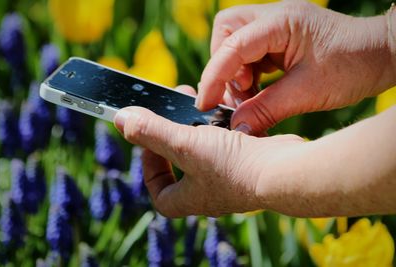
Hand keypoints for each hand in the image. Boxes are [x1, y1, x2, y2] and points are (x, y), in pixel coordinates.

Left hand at [114, 86, 305, 216]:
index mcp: (190, 197)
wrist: (285, 169)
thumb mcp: (184, 145)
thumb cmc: (233, 165)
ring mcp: (230, 175)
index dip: (149, 166)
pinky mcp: (248, 159)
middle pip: (182, 161)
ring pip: (207, 145)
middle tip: (173, 108)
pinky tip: (223, 102)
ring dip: (199, 121)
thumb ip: (151, 132)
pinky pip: (228, 138)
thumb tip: (121, 120)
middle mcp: (210, 190)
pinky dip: (223, 121)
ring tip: (196, 97)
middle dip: (175, 132)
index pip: (159, 190)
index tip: (150, 139)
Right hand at [196, 0, 394, 135]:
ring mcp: (277, 27)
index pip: (233, 46)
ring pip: (236, 44)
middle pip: (226, 33)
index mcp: (281, 22)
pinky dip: (248, 75)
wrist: (384, 55)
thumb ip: (266, 109)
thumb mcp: (308, 92)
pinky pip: (251, 54)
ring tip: (248, 99)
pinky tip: (257, 93)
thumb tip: (237, 127)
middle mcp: (274, 18)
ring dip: (235, 73)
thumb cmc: (354, 66)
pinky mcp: (281, 40)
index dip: (214, 76)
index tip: (204, 104)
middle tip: (234, 96)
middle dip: (222, 66)